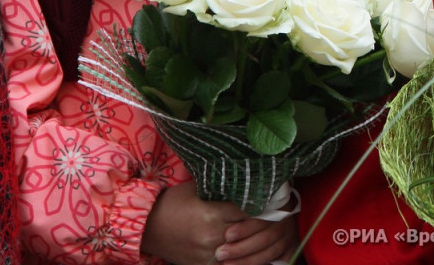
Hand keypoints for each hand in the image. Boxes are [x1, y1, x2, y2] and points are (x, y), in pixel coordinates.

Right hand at [141, 181, 299, 264]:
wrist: (147, 227)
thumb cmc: (174, 202)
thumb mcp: (199, 188)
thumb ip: (224, 187)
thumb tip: (251, 177)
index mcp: (211, 213)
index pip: (249, 210)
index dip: (267, 204)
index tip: (280, 199)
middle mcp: (211, 236)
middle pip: (251, 231)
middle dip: (269, 223)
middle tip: (285, 214)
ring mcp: (208, 255)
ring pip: (245, 251)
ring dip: (261, 243)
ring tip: (277, 234)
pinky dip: (246, 259)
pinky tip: (259, 253)